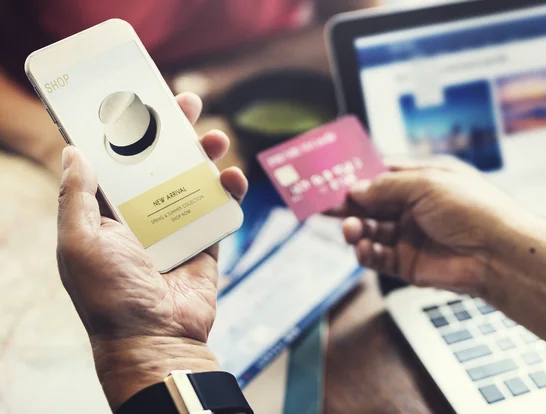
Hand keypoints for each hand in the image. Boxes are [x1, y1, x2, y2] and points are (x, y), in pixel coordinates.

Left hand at [56, 93, 247, 409]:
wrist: (155, 338)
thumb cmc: (109, 294)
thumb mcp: (80, 241)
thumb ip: (76, 196)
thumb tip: (73, 151)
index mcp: (108, 214)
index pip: (117, 162)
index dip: (126, 131)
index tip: (137, 101)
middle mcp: (142, 216)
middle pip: (159, 163)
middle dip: (172, 132)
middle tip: (185, 103)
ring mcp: (176, 229)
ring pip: (192, 181)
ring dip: (204, 155)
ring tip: (215, 136)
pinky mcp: (205, 242)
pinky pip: (219, 210)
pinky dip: (229, 191)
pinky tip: (233, 176)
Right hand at [334, 157, 530, 293]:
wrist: (499, 254)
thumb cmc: (472, 208)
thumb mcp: (426, 184)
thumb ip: (386, 187)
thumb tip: (355, 189)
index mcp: (422, 181)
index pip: (381, 175)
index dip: (357, 177)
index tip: (332, 178)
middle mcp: (414, 207)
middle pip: (371, 204)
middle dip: (348, 204)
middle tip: (323, 205)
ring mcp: (410, 236)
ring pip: (371, 231)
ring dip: (356, 230)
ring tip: (351, 230)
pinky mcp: (407, 263)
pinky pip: (378, 257)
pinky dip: (366, 253)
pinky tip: (363, 248)